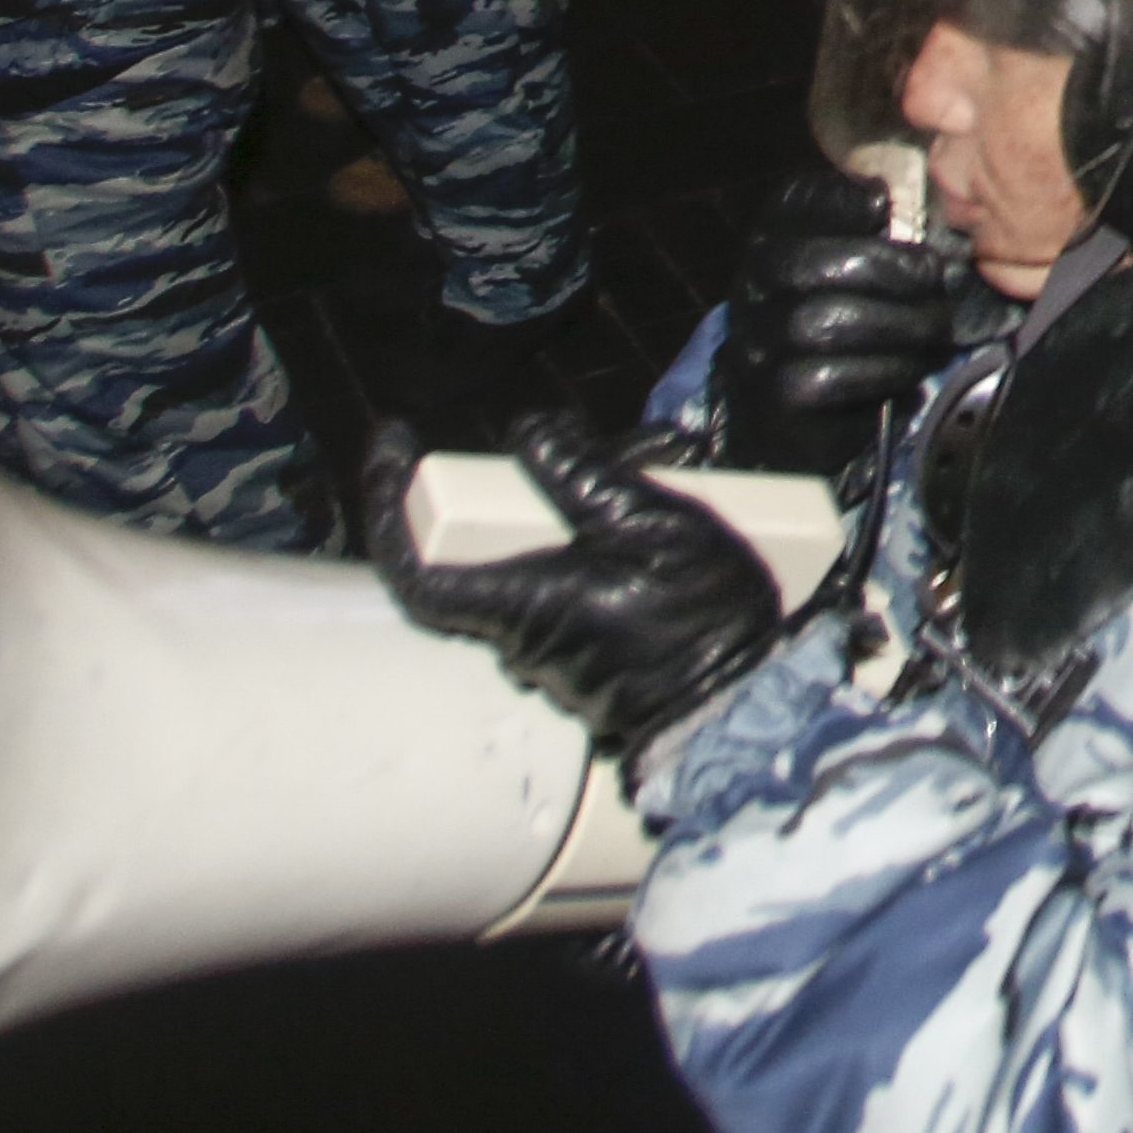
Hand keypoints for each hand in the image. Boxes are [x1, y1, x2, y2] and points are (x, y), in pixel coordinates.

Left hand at [362, 414, 783, 756]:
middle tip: (623, 442)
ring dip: (591, 506)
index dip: (387, 508)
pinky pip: (574, 588)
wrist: (745, 699)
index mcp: (521, 603)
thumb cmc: (697, 615)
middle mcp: (521, 637)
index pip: (413, 570)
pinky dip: (604, 544)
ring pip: (545, 561)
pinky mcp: (586, 662)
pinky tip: (664, 510)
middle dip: (549, 479)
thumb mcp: (650, 523)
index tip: (394, 449)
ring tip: (666, 461)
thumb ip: (580, 474)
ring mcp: (552, 656)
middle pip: (500, 544)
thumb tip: (526, 432)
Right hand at [719, 166, 983, 473]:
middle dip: (883, 266)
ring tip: (936, 326)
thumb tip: (887, 196)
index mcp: (770, 244)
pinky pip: (831, 377)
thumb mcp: (846, 270)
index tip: (883, 202)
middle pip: (805, 264)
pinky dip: (885, 369)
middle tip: (932, 278)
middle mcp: (753, 290)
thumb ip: (863, 232)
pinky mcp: (778, 396)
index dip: (837, 197)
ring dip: (898, 322)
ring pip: (822, 322)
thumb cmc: (838, 327)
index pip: (790, 205)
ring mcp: (759, 345)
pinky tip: (912, 366)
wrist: (793, 416)